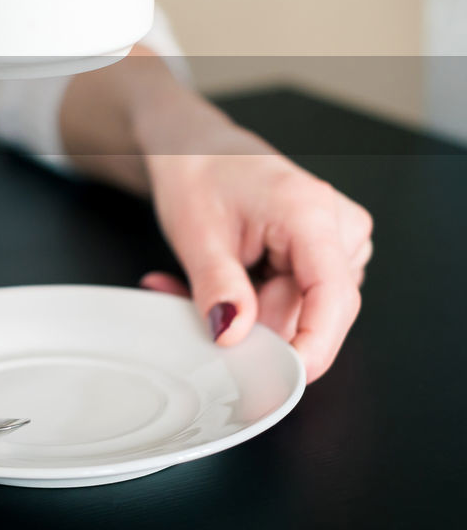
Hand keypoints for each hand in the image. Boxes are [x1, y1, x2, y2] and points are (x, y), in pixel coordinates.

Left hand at [140, 121, 372, 382]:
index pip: (333, 299)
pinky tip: (220, 285)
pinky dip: (252, 304)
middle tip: (192, 307)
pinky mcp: (325, 256)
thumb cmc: (197, 174)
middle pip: (312, 312)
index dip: (312, 347)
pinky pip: (295, 302)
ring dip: (247, 313)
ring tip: (198, 285)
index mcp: (310, 212)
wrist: (194, 149)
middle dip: (252, 324)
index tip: (283, 379)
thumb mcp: (196, 233)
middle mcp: (338, 226)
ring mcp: (337, 242)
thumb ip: (218, 287)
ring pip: (300, 312)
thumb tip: (233, 337)